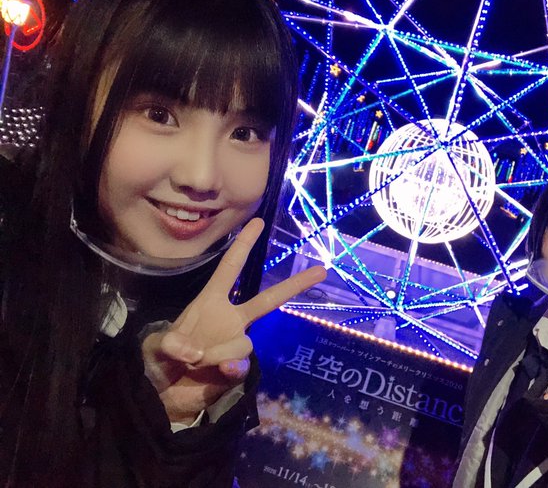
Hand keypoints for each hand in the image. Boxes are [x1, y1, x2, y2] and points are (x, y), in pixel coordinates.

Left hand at [142, 218, 326, 422]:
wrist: (164, 397)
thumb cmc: (159, 363)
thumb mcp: (154, 348)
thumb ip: (170, 344)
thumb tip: (195, 350)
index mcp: (210, 302)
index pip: (229, 269)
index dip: (243, 246)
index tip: (258, 221)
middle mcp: (230, 319)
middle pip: (267, 300)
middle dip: (294, 285)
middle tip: (321, 271)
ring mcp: (236, 344)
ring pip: (245, 341)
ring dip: (218, 352)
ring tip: (195, 362)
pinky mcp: (237, 370)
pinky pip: (243, 365)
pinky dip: (230, 369)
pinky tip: (219, 372)